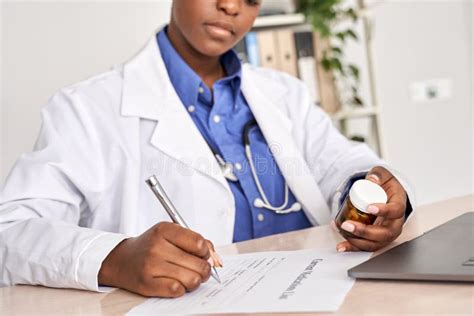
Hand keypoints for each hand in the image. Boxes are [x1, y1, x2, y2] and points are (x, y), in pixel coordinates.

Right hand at [98, 222, 212, 296]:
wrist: (121, 260)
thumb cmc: (152, 246)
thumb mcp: (171, 234)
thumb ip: (195, 241)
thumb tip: (214, 258)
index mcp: (165, 230)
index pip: (199, 243)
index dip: (206, 252)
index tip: (202, 255)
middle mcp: (157, 246)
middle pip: (199, 264)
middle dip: (204, 269)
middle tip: (199, 269)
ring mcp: (151, 265)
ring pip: (192, 279)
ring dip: (195, 281)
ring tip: (189, 277)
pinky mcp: (147, 283)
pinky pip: (177, 290)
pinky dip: (181, 289)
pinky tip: (176, 283)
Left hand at [336, 166, 406, 251]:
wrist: (386, 194)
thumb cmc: (386, 185)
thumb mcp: (383, 175)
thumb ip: (377, 175)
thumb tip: (372, 180)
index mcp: (399, 205)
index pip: (395, 211)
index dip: (383, 211)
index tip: (369, 208)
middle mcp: (395, 223)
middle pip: (384, 233)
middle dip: (364, 232)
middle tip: (348, 225)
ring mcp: (387, 233)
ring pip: (375, 243)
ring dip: (357, 241)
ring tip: (342, 231)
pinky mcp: (376, 239)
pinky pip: (366, 246)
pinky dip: (353, 248)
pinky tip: (342, 246)